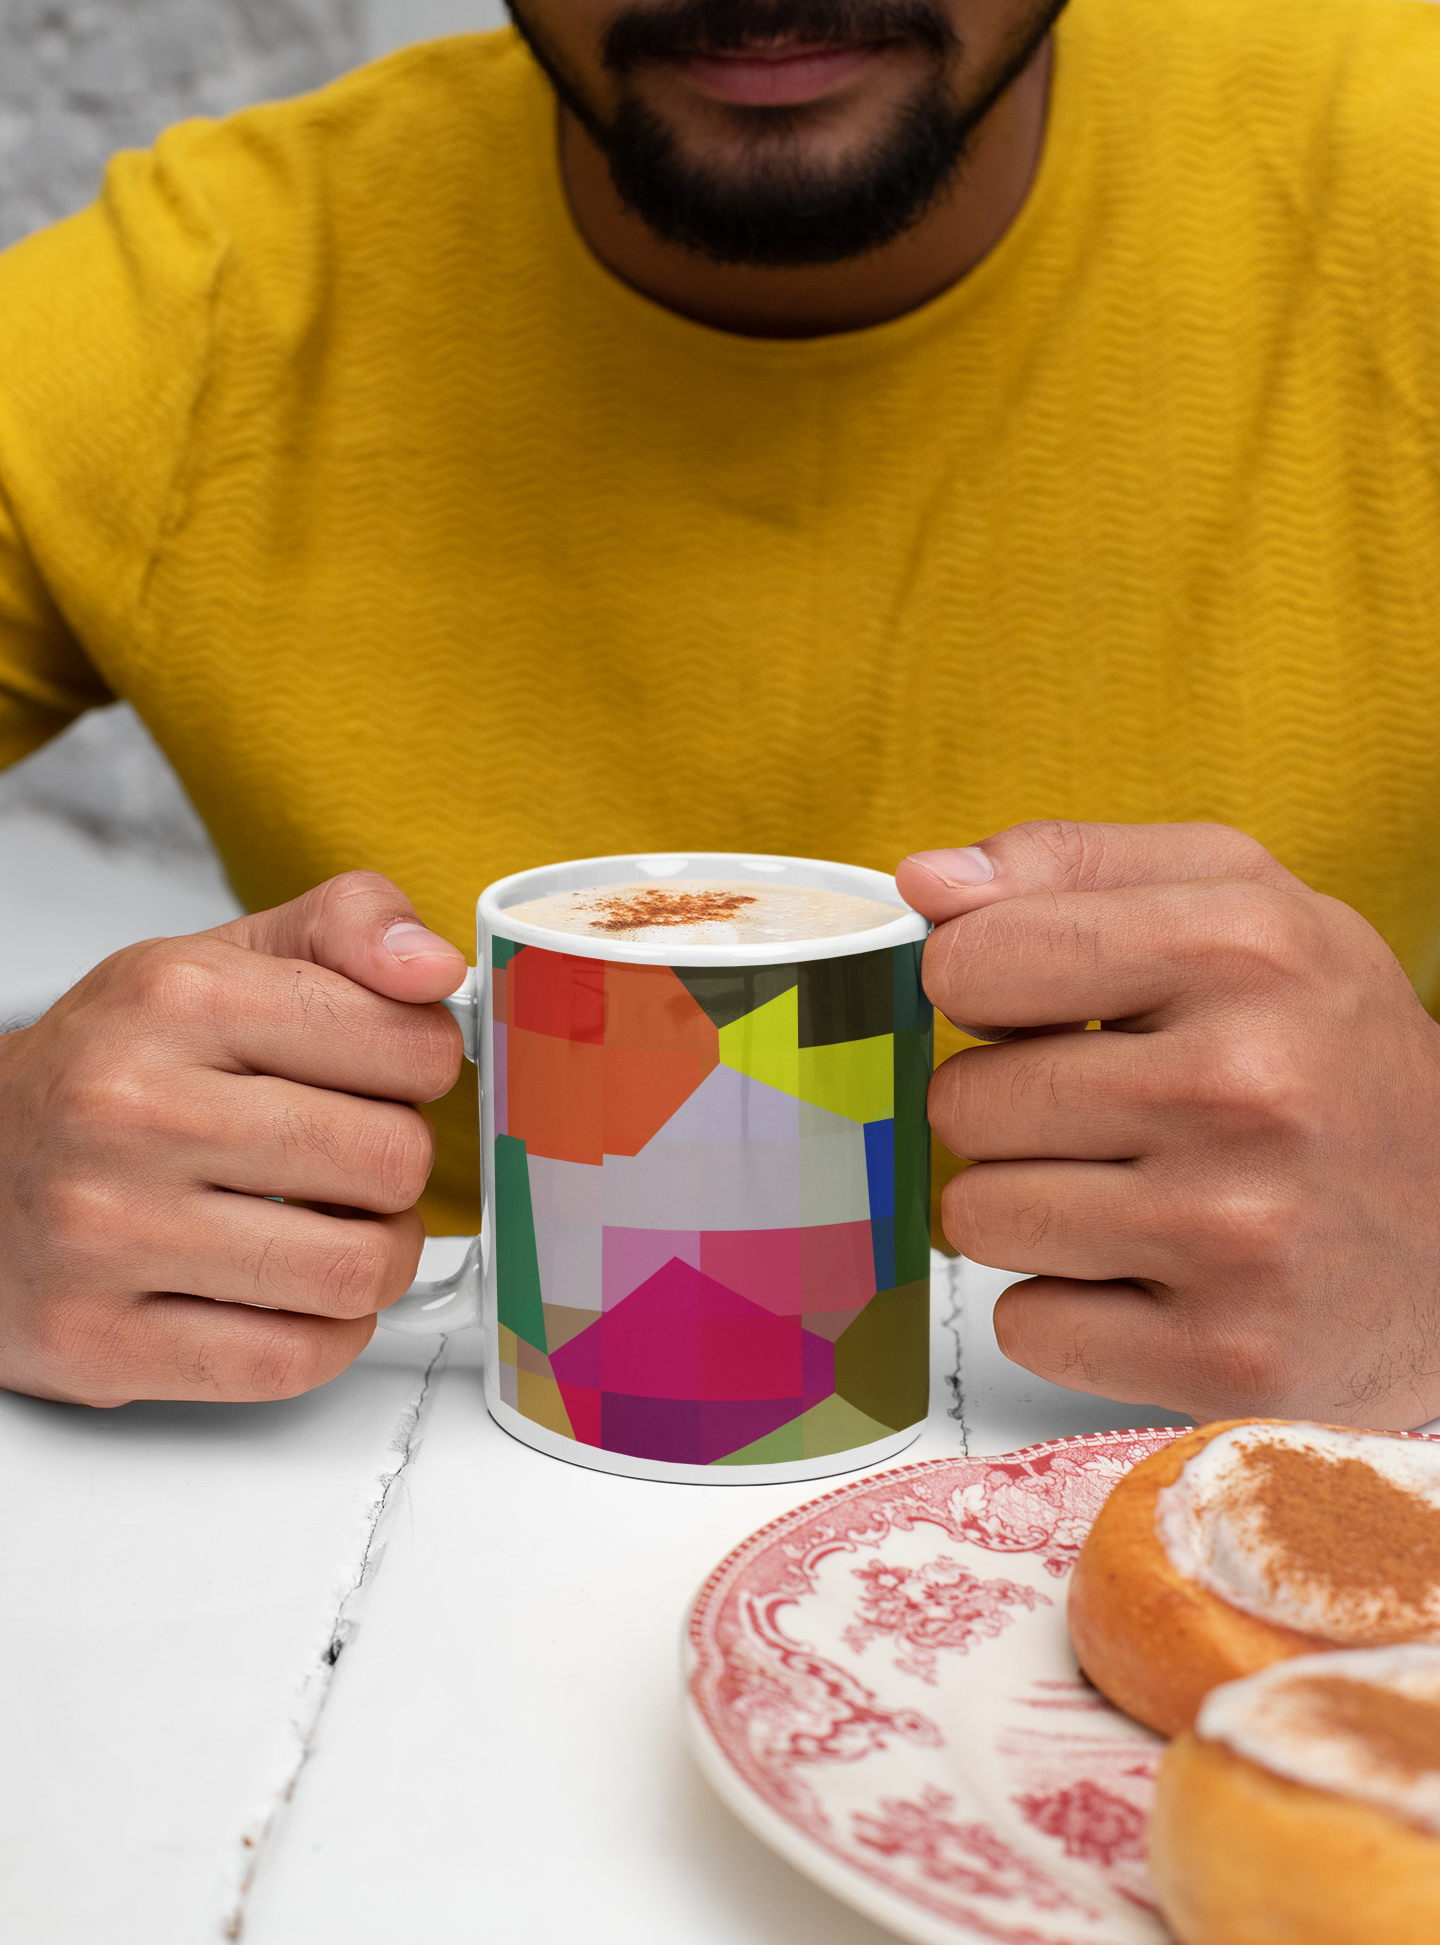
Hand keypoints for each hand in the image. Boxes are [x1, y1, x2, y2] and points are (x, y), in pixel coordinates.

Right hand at [0, 873, 466, 1406]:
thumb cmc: (115, 1068)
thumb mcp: (219, 962)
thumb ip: (347, 929)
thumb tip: (437, 966)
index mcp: (179, 997)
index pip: (407, 1045)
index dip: (425, 1069)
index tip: (388, 1077)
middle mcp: (133, 1109)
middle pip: (391, 1162)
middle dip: (399, 1171)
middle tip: (356, 1164)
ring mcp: (108, 1231)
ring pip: (354, 1271)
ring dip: (375, 1260)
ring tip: (333, 1230)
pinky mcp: (98, 1341)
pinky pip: (292, 1360)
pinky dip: (325, 1336)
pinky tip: (293, 1296)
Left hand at [896, 822, 1439, 1429]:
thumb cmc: (1327, 1053)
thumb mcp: (1241, 907)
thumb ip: (1072, 867)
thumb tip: (924, 883)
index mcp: (1244, 949)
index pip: (970, 962)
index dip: (982, 986)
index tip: (1038, 1004)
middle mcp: (1246, 1088)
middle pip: (962, 1103)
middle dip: (1008, 1107)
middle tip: (1106, 1113)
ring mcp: (1239, 1234)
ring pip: (978, 1218)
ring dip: (1027, 1208)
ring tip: (1127, 1190)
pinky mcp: (1229, 1358)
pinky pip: (1030, 1326)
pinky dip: (1071, 1308)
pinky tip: (1154, 1274)